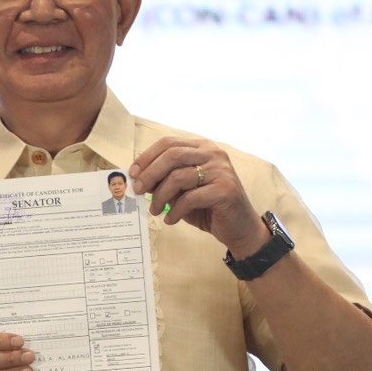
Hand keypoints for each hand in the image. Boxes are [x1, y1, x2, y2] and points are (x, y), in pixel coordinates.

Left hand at [129, 136, 266, 256]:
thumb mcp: (182, 191)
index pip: (169, 143)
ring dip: (161, 196)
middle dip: (149, 174)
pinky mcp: (225, 190)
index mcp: (202, 148)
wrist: (239, 228)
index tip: (132, 173)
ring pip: (178, 177)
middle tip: (138, 191)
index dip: (147, 157)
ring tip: (155, 210)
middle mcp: (213, 154)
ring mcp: (221, 170)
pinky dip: (175, 210)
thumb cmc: (207, 207)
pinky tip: (171, 219)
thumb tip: (137, 178)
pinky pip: (190, 198)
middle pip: (172, 155)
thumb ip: (165, 180)